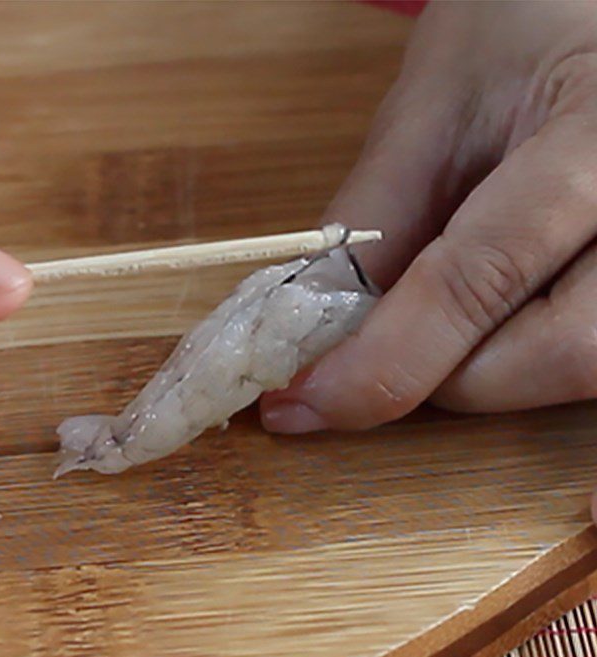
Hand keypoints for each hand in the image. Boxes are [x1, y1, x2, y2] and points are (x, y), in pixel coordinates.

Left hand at [261, 1, 596, 431]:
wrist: (591, 8)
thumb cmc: (522, 23)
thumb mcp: (434, 105)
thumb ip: (376, 218)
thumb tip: (318, 328)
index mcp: (596, 138)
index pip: (479, 280)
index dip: (383, 360)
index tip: (306, 400)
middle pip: (562, 354)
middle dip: (448, 378)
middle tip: (379, 353)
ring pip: (580, 367)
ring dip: (487, 373)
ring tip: (434, 325)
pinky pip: (585, 351)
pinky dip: (518, 358)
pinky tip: (482, 321)